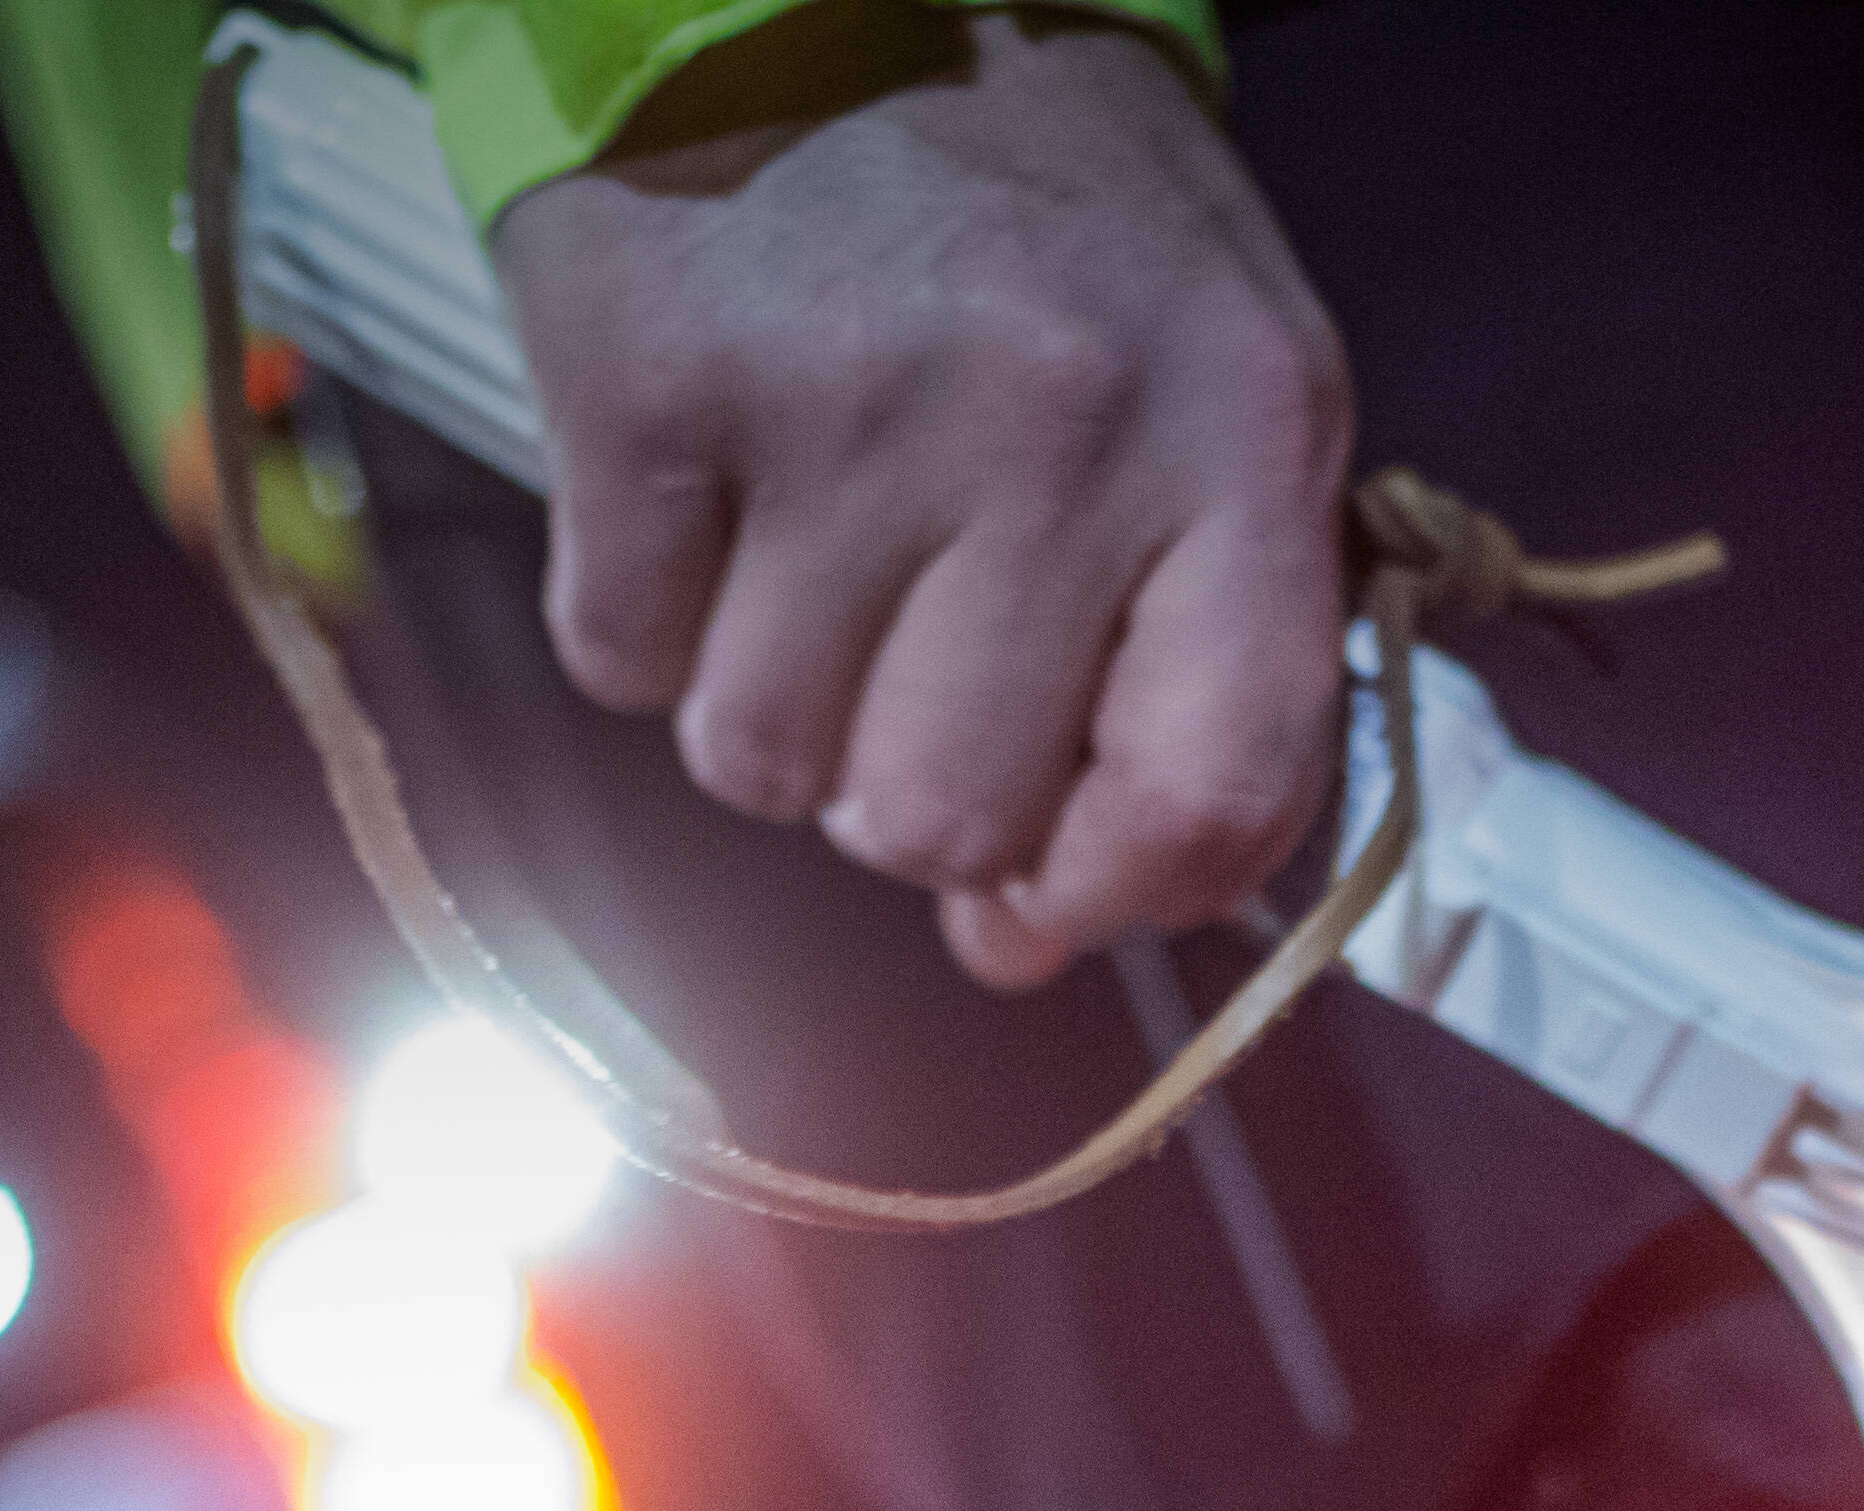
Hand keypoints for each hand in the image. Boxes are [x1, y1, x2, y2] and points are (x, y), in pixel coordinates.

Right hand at [486, 9, 1352, 989]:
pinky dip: (638, 611)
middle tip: (903, 631)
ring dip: (766, 695)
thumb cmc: (1038, 219)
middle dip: (901, 776)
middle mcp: (1059, 422)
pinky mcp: (650, 384)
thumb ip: (1181, 667)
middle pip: (937, 818)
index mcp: (1244, 433)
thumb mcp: (1204, 395)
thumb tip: (1022, 938)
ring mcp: (845, 405)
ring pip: (759, 767)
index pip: (1214, 792)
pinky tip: (702, 483)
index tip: (1047, 892)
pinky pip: (619, 661)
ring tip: (807, 531)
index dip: (1113, 894)